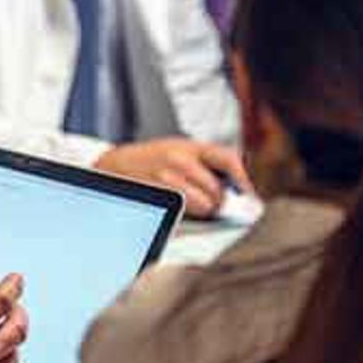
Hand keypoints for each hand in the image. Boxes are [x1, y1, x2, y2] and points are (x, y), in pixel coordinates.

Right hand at [95, 138, 252, 217]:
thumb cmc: (149, 162)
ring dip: (204, 211)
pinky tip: (180, 210)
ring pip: (204, 206)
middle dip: (218, 202)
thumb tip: (235, 189)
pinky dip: (188, 216)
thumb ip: (204, 164)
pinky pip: (185, 214)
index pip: (228, 159)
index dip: (243, 180)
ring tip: (193, 206)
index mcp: (189, 146)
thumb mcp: (178, 150)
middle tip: (211, 204)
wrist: (113, 167)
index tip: (249, 197)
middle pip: (217, 190)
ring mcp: (166, 178)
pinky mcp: (157, 196)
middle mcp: (179, 159)